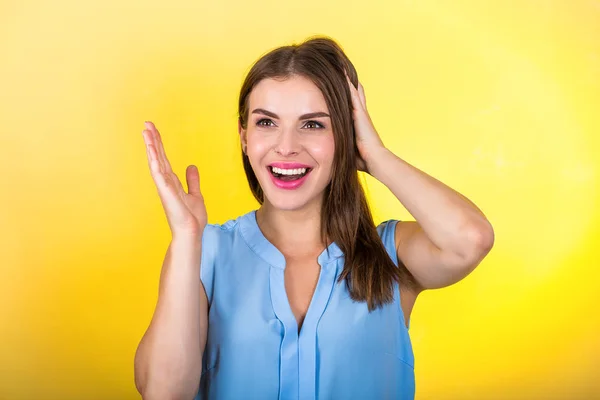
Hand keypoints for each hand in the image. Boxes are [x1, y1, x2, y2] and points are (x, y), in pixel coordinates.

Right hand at [142, 121, 206, 238]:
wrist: (191, 232)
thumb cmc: (192, 218)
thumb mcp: (195, 194)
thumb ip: (192, 181)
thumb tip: (191, 167)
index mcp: (172, 181)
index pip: (164, 158)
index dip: (159, 144)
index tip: (153, 130)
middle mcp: (166, 182)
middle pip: (158, 156)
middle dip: (153, 140)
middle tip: (146, 124)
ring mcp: (164, 186)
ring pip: (156, 162)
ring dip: (151, 147)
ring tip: (146, 131)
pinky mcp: (166, 192)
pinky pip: (158, 174)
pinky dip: (155, 161)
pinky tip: (152, 150)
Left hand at [345, 72, 385, 173]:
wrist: (375, 160)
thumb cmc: (364, 160)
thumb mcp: (350, 151)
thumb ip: (344, 149)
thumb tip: (331, 158)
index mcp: (358, 124)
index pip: (352, 107)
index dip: (348, 97)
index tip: (342, 89)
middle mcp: (361, 115)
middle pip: (354, 94)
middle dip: (349, 84)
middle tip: (342, 69)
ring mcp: (361, 112)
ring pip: (352, 90)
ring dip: (347, 79)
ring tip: (340, 65)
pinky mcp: (359, 112)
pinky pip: (351, 93)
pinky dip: (347, 82)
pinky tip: (341, 71)